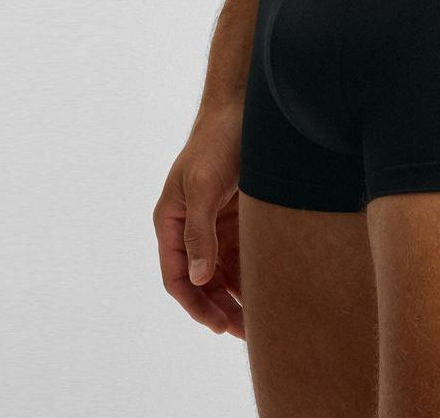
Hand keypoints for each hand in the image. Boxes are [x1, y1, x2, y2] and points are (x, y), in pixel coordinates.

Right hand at [153, 104, 245, 335]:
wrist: (246, 106)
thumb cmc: (217, 142)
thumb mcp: (204, 186)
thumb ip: (199, 233)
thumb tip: (198, 279)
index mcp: (170, 220)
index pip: (175, 276)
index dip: (195, 304)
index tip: (219, 326)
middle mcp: (189, 226)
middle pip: (201, 280)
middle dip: (219, 307)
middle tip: (246, 333)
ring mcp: (214, 221)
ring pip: (223, 271)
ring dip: (237, 295)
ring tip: (260, 320)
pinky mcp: (237, 215)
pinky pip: (241, 253)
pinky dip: (251, 273)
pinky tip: (269, 290)